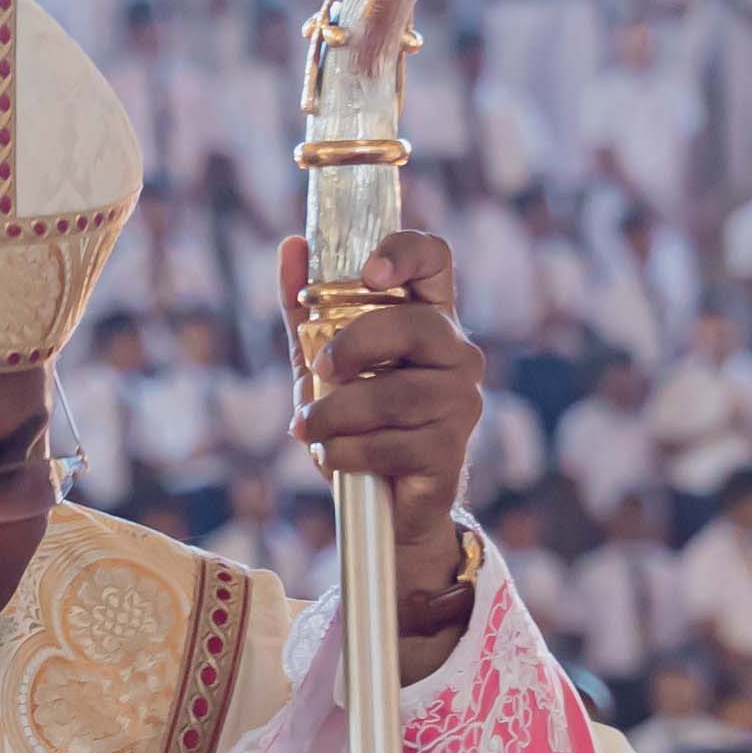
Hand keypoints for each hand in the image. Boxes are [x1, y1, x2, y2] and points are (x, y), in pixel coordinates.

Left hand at [279, 227, 483, 600]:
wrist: (385, 505)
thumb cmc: (358, 423)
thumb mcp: (323, 363)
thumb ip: (306, 310)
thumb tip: (291, 247)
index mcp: (428, 318)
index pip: (435, 259)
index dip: (404, 252)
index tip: (366, 271)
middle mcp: (457, 353)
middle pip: (413, 326)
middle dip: (353, 346)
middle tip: (319, 370)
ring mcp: (460, 402)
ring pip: (395, 395)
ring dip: (337, 413)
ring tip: (307, 429)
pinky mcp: (449, 450)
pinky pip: (392, 444)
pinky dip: (347, 452)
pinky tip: (331, 456)